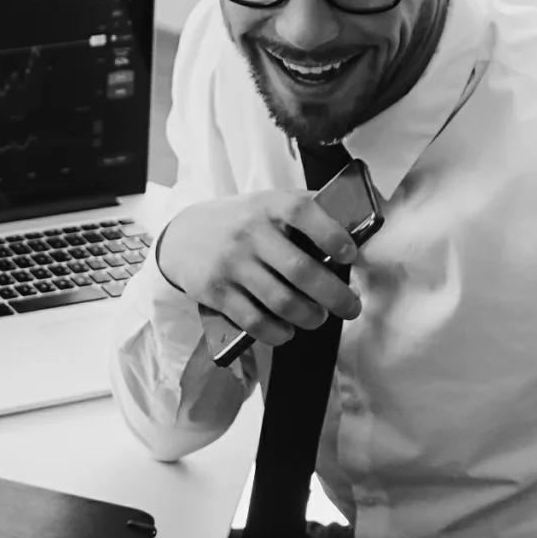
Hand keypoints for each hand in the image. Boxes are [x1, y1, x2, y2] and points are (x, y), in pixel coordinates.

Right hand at [156, 191, 360, 350]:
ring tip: (318, 318)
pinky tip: (287, 331)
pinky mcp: (216, 292)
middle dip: (335, 295)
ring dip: (309, 317)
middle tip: (352, 308)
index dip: (332, 234)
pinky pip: (254, 321)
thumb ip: (304, 211)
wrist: (181, 237)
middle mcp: (249, 233)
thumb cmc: (239, 222)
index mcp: (269, 205)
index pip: (303, 212)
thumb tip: (355, 227)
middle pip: (300, 270)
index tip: (351, 255)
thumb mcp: (267, 204)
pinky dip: (277, 333)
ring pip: (281, 301)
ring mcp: (232, 264)